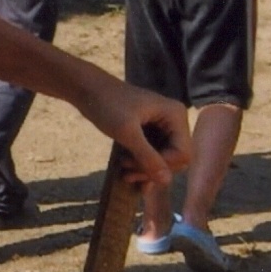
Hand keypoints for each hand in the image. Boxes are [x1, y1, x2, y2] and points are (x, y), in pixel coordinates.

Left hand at [75, 73, 189, 188]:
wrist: (88, 89)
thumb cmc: (107, 105)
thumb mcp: (127, 133)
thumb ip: (148, 156)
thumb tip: (167, 182)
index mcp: (175, 116)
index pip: (183, 153)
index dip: (163, 165)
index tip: (136, 167)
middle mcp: (174, 121)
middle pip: (175, 158)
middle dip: (153, 169)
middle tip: (128, 173)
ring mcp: (163, 127)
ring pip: (163, 159)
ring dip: (145, 170)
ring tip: (125, 173)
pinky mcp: (151, 132)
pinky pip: (154, 155)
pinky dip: (142, 165)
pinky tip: (128, 173)